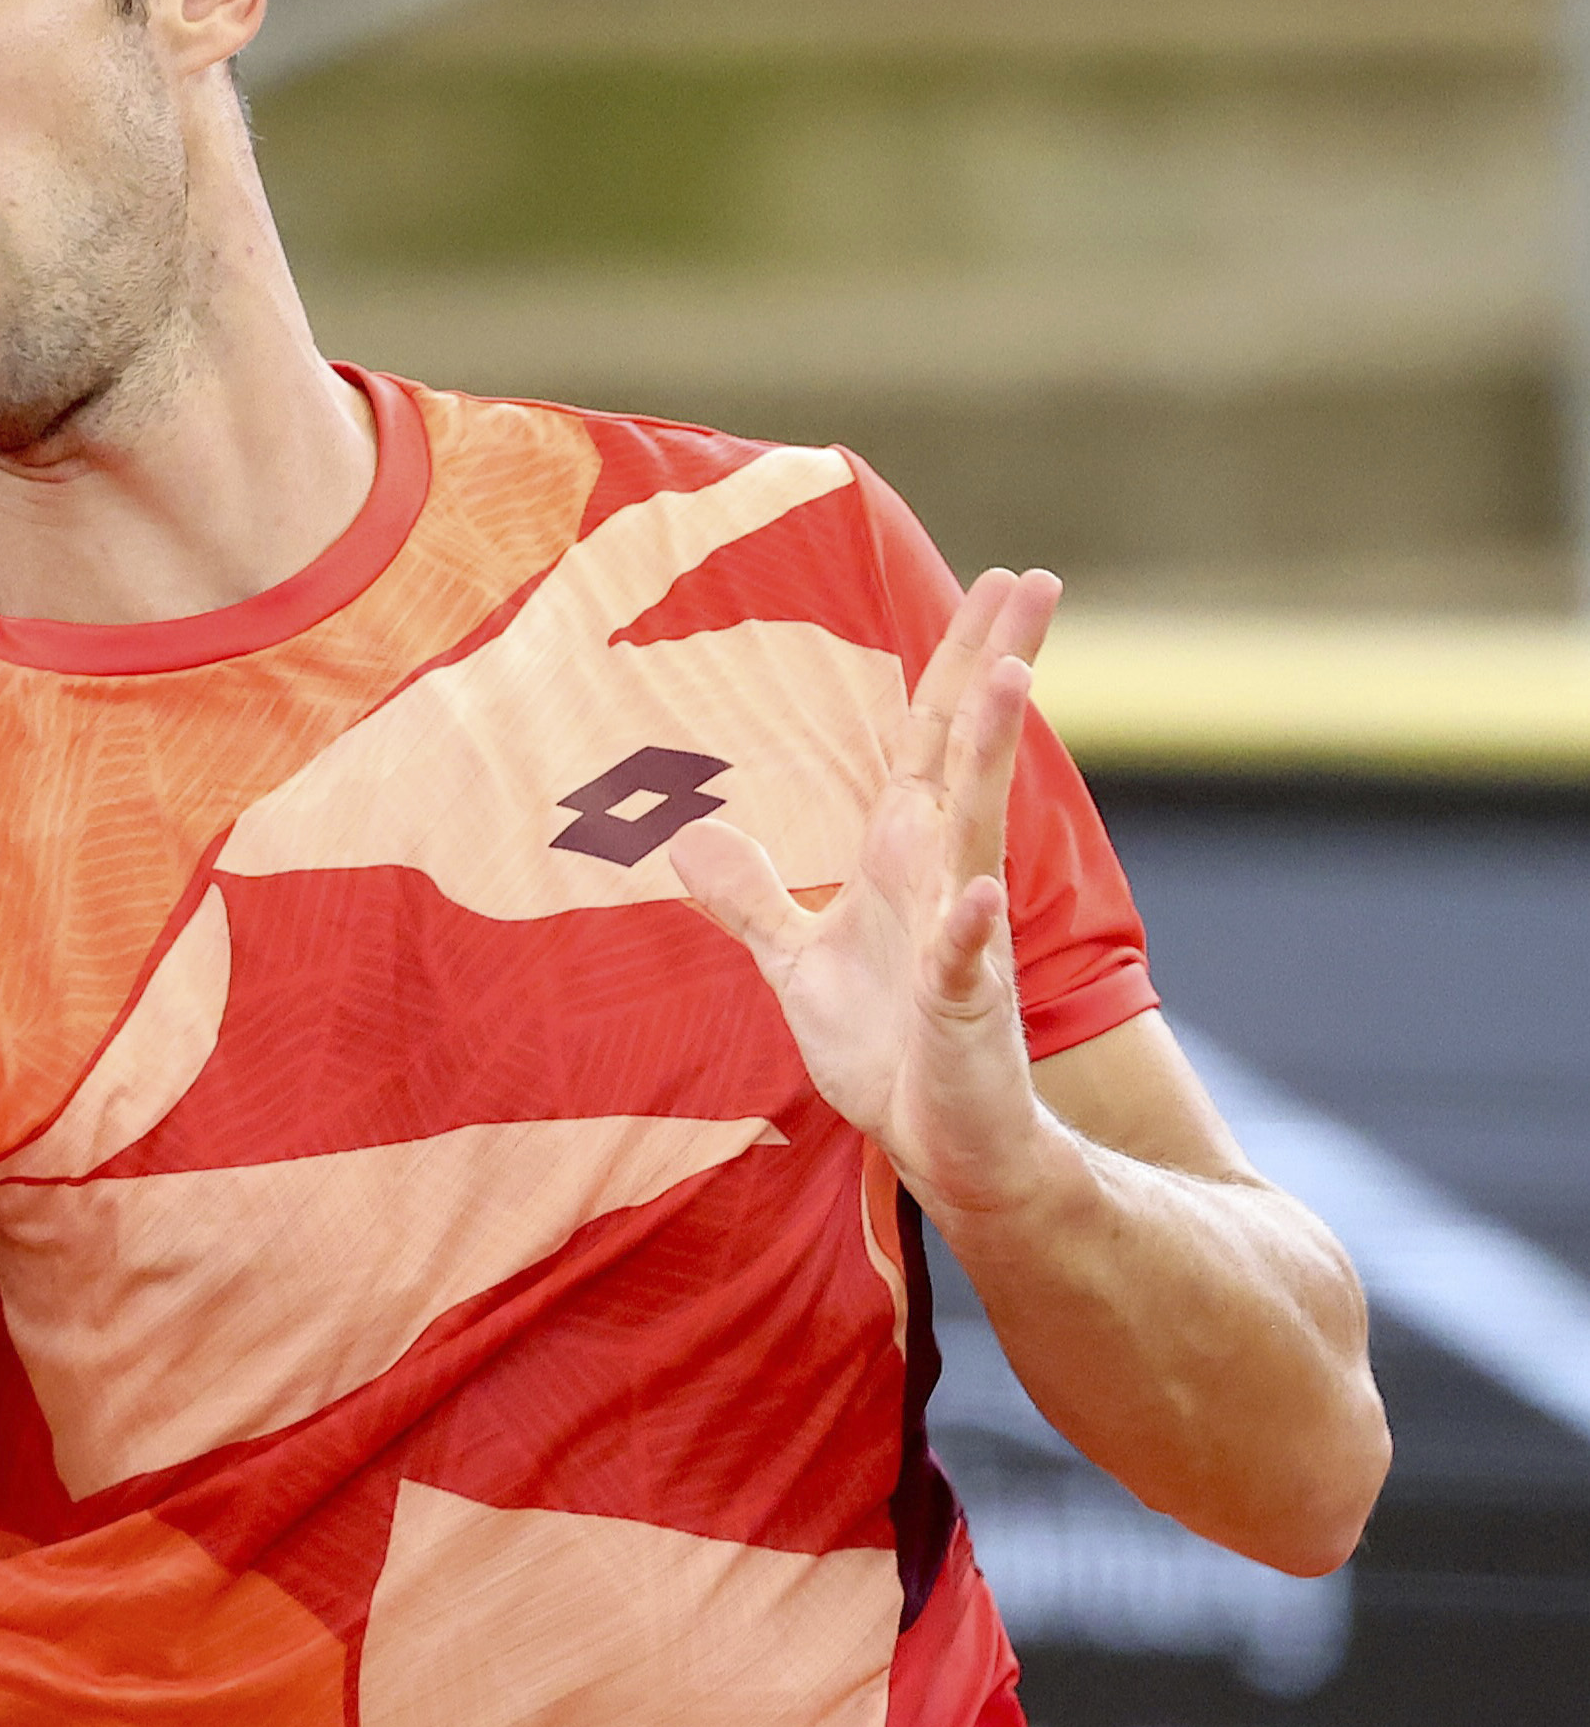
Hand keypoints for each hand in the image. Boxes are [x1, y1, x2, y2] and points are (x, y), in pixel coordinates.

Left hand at [669, 564, 1077, 1229]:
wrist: (943, 1146)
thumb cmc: (887, 1051)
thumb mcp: (796, 963)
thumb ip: (751, 897)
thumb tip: (689, 836)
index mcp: (903, 861)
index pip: (928, 741)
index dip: (955, 662)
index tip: (998, 583)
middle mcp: (943, 882)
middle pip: (966, 756)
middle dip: (995, 668)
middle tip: (1037, 580)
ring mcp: (961, 943)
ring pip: (976, 835)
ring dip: (990, 760)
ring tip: (1008, 679)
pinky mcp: (964, 1015)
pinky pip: (965, 964)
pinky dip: (968, 930)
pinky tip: (979, 891)